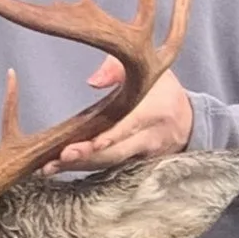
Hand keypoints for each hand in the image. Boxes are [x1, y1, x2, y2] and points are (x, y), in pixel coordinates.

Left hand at [54, 60, 194, 172]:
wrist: (188, 120)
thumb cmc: (163, 90)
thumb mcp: (149, 70)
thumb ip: (118, 69)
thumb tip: (92, 82)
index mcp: (154, 111)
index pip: (129, 126)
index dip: (109, 137)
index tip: (89, 143)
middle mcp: (150, 137)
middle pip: (116, 152)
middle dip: (86, 157)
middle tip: (58, 159)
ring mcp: (143, 155)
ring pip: (110, 164)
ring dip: (80, 166)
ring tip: (50, 166)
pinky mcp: (135, 165)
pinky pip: (109, 168)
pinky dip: (85, 168)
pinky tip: (60, 168)